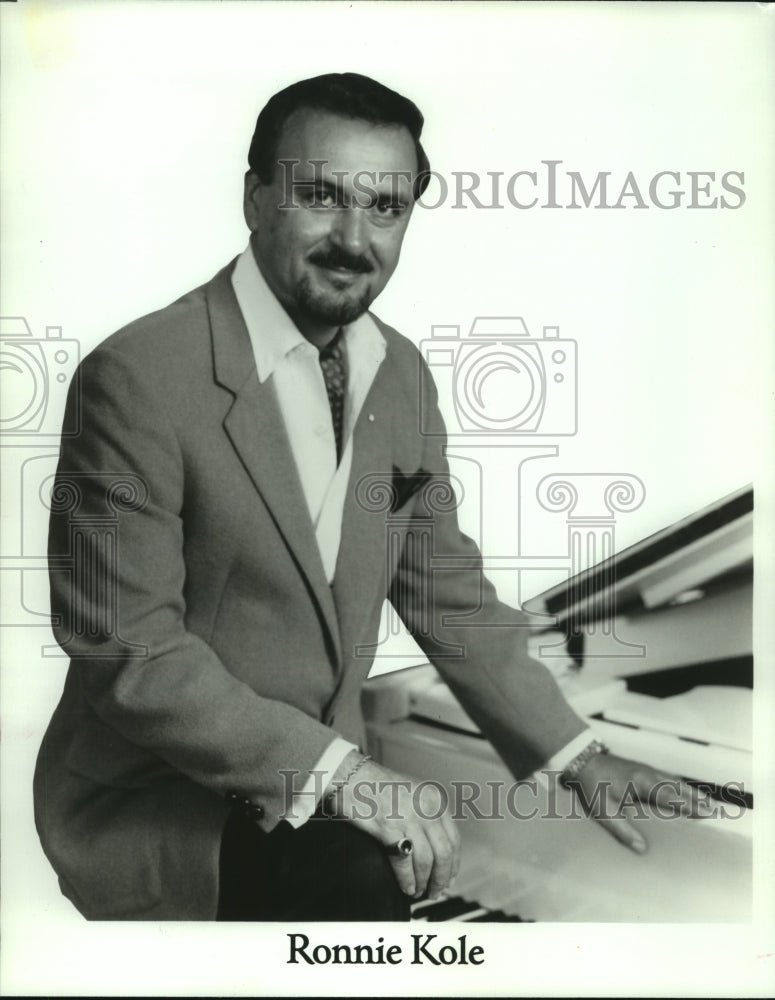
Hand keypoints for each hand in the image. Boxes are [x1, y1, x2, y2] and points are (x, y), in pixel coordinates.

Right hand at [326, 753, 460, 899]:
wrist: (352, 775)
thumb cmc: (378, 785)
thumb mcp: (413, 791)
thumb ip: (427, 813)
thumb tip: (434, 846)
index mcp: (434, 800)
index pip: (454, 839)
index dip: (453, 864)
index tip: (449, 878)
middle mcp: (426, 808)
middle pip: (444, 853)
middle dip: (441, 878)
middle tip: (436, 892)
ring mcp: (409, 818)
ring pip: (426, 861)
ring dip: (423, 882)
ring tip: (418, 892)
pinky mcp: (389, 828)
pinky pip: (404, 862)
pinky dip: (407, 879)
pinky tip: (406, 887)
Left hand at [568, 751, 714, 852]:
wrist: (582, 759)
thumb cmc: (592, 786)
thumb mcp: (603, 811)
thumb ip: (622, 830)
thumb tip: (642, 849)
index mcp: (641, 783)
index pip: (671, 797)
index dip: (689, 806)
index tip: (707, 812)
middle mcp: (648, 774)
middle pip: (677, 787)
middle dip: (696, 798)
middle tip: (715, 808)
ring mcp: (645, 769)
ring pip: (673, 780)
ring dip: (690, 790)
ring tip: (707, 800)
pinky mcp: (641, 768)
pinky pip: (666, 776)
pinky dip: (679, 784)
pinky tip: (683, 789)